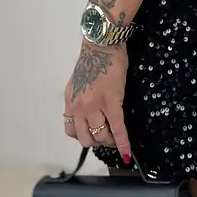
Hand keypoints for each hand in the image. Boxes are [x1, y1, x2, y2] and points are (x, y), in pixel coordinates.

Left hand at [63, 39, 130, 163]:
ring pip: (100, 136)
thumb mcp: (78, 82)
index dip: (83, 136)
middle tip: (108, 137)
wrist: (103, 44)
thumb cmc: (94, 59)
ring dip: (110, 141)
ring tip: (117, 139)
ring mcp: (94, 105)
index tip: (94, 133)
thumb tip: (89, 111)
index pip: (71, 130)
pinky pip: (117, 128)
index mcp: (69, 101)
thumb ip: (79, 98)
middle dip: (98, 141)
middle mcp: (78, 106)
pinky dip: (122, 142)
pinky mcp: (111, 102)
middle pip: (85, 138)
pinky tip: (127, 152)